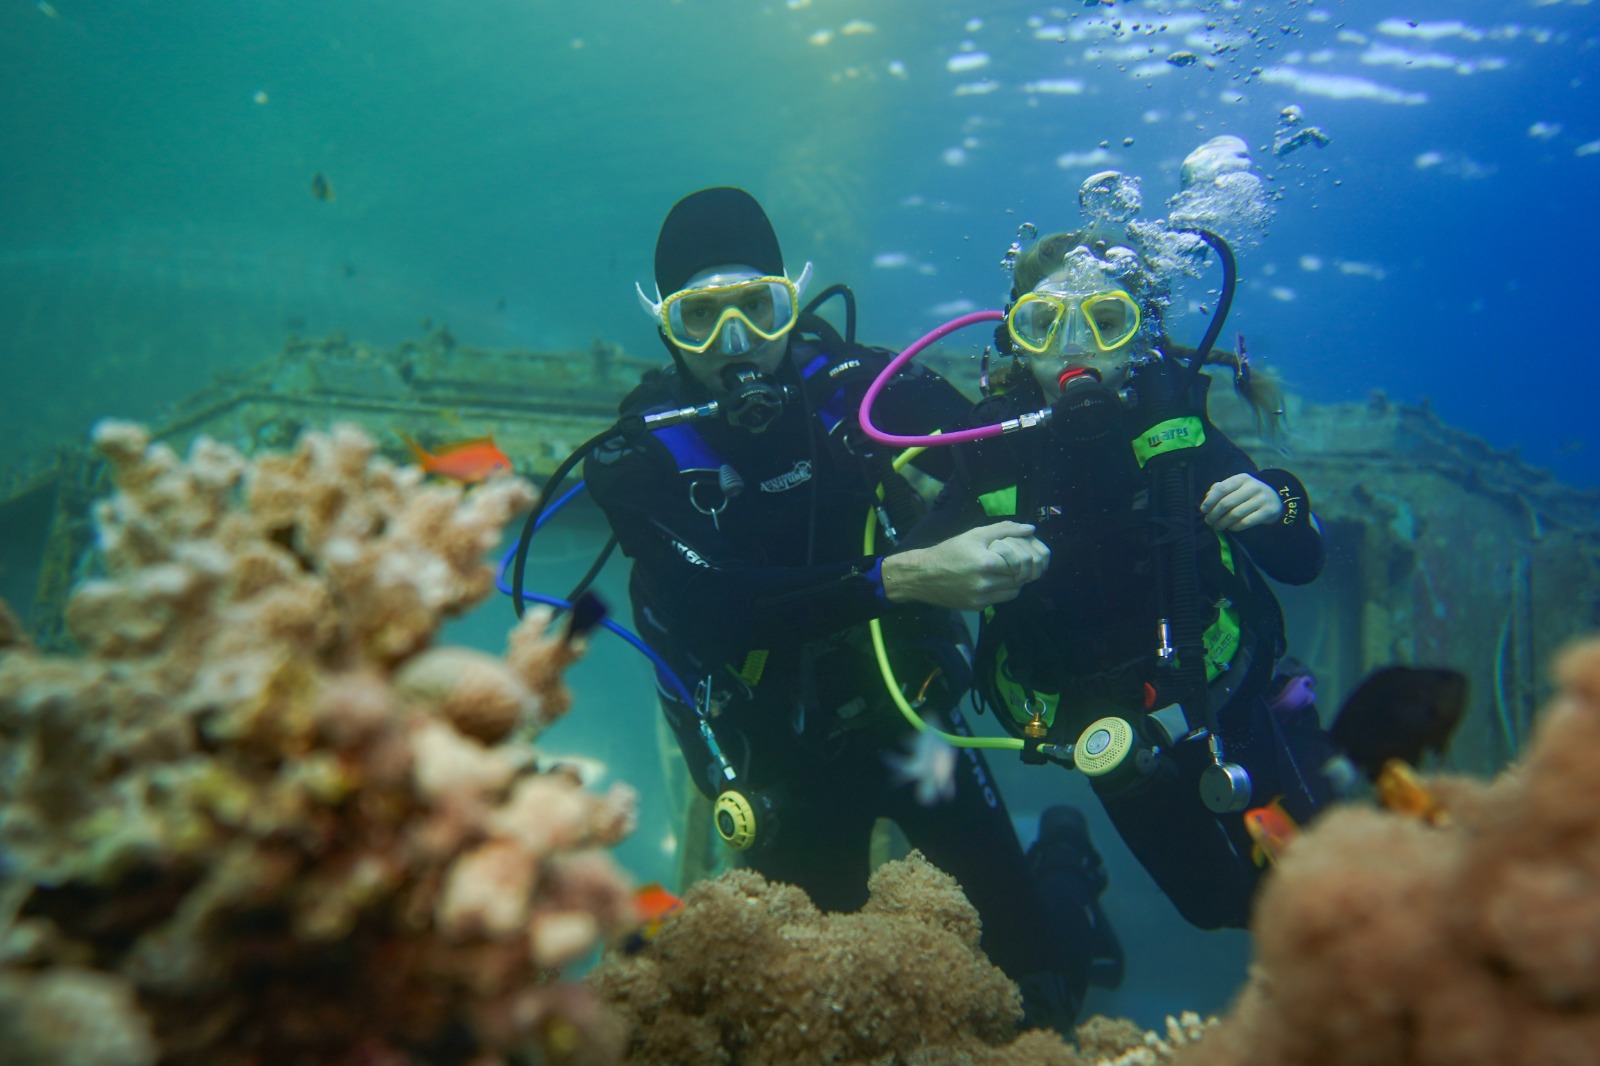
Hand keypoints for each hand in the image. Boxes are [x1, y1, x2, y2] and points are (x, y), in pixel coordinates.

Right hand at [881, 521, 1050, 609]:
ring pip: (1014, 591)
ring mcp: (982, 598)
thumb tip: (1030, 529)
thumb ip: (1004, 530)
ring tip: (1004, 571)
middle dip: (1021, 568)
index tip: (1017, 552)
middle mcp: (986, 583)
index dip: (1022, 556)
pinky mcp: (977, 607)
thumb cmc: (949, 551)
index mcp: (987, 562)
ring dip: (1014, 581)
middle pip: (1020, 577)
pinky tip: (992, 581)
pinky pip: (1001, 599)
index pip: (1021, 561)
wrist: (922, 575)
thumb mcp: (975, 535)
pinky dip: (1002, 590)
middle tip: (1014, 561)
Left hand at [1200, 473, 1282, 531]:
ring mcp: (1262, 499)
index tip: (1203, 510)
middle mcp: (1253, 487)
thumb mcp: (1237, 486)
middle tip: (1208, 521)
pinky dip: (1235, 527)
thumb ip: (1221, 489)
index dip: (1210, 500)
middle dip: (1214, 514)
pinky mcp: (1268, 512)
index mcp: (1242, 478)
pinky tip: (1230, 528)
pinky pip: (1246, 522)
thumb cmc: (1249, 493)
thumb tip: (1208, 497)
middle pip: (1227, 503)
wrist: (1275, 499)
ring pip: (1235, 514)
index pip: (1222, 488)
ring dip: (1223, 523)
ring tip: (1217, 526)